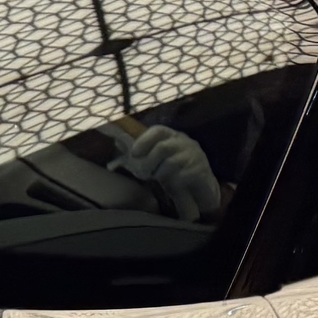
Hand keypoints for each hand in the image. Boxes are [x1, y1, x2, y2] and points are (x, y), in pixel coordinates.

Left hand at [107, 124, 221, 221]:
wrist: (203, 186)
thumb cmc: (176, 171)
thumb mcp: (159, 161)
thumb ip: (141, 157)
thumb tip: (114, 153)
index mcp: (173, 136)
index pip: (158, 131)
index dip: (144, 141)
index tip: (134, 154)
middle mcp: (184, 142)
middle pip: (162, 148)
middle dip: (149, 163)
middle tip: (145, 174)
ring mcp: (194, 155)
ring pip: (171, 163)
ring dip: (161, 174)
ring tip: (161, 179)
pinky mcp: (201, 170)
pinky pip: (182, 176)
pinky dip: (175, 182)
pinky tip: (175, 184)